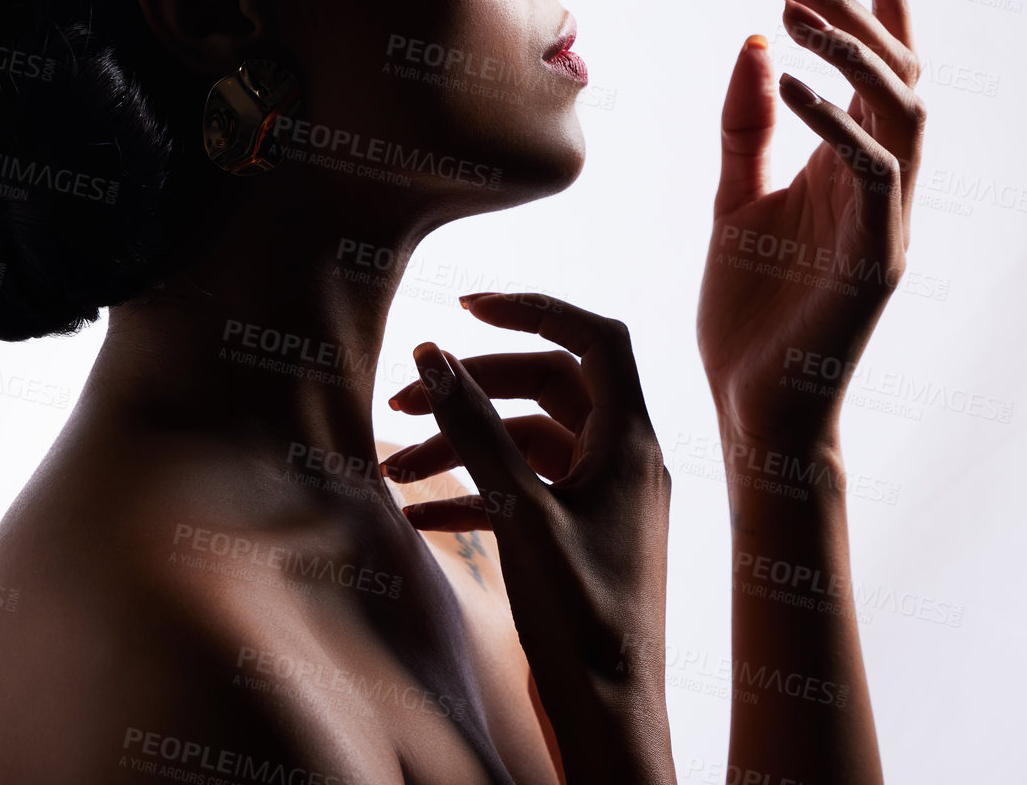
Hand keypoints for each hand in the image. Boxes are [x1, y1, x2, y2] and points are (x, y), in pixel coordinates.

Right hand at [381, 291, 674, 784]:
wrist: (610, 719)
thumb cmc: (581, 620)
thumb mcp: (519, 512)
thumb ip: (476, 429)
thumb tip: (433, 355)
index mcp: (630, 443)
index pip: (595, 337)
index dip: (534, 309)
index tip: (466, 306)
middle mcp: (624, 462)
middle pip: (548, 387)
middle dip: (473, 388)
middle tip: (405, 400)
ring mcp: (602, 501)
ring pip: (527, 443)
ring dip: (462, 446)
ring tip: (396, 466)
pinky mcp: (578, 539)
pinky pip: (524, 492)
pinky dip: (474, 492)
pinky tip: (421, 515)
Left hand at [696, 0, 924, 449]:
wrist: (749, 405)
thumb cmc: (747, 308)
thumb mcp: (732, 198)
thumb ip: (745, 127)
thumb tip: (754, 43)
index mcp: (852, 164)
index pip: (882, 66)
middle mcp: (883, 182)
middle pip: (897, 72)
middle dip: (850, 10)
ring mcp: (888, 220)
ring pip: (903, 110)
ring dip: (851, 51)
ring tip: (793, 6)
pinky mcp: (877, 259)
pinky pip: (874, 171)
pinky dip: (835, 120)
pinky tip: (790, 81)